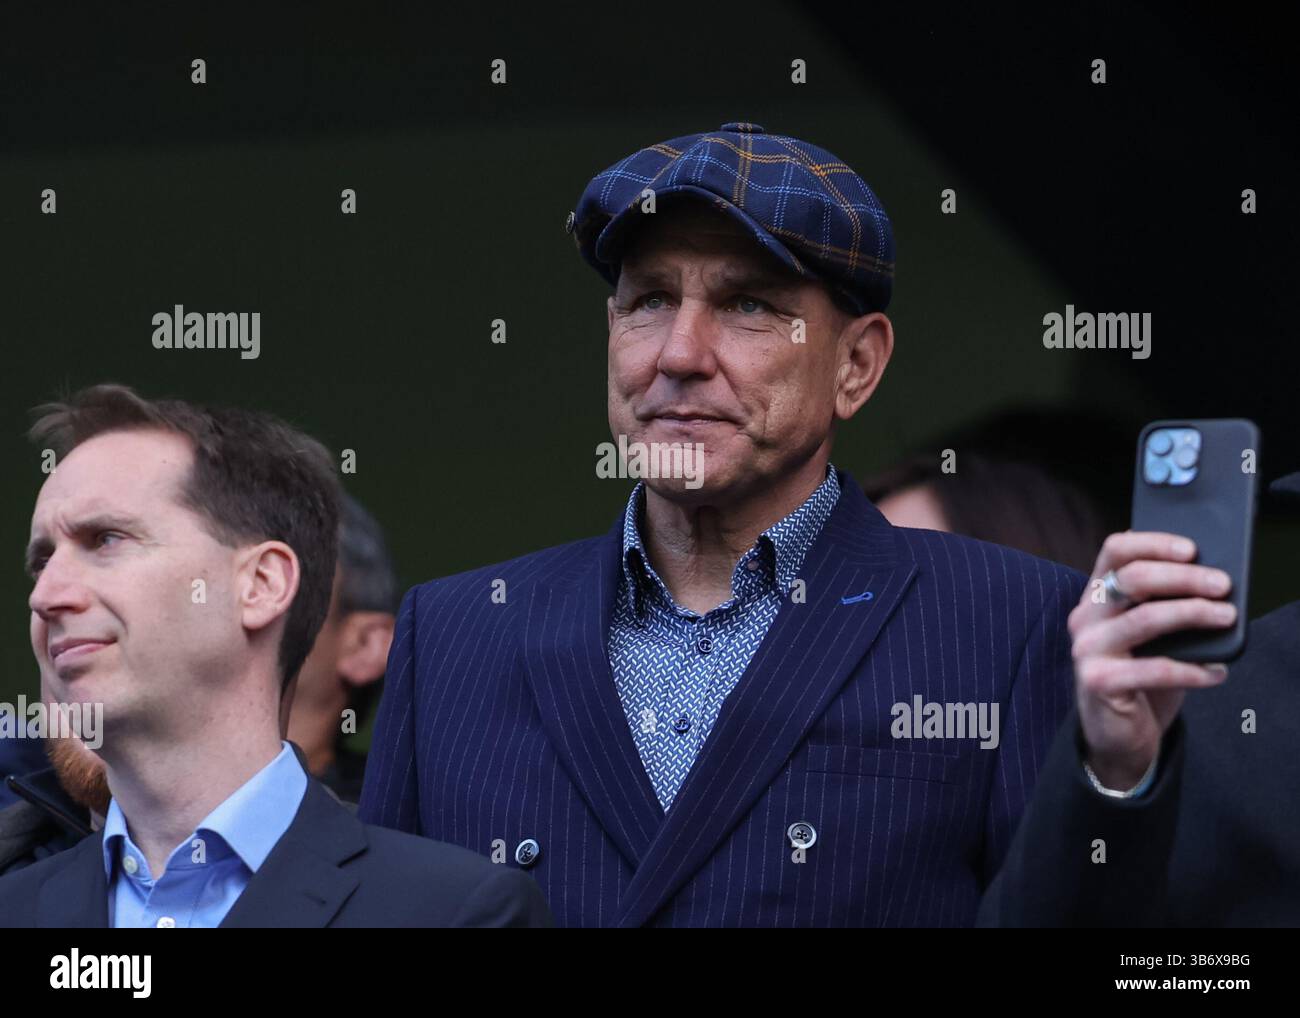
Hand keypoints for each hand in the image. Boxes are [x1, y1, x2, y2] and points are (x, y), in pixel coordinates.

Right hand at [1069, 532, 1234, 788]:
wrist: (1115, 734)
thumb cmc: (1139, 677)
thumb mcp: (1147, 635)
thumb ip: (1161, 604)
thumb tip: (1209, 580)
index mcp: (1095, 597)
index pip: (1115, 551)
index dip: (1153, 543)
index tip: (1193, 550)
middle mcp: (1085, 618)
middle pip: (1132, 578)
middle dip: (1184, 577)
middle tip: (1222, 585)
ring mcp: (1088, 650)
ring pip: (1145, 617)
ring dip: (1193, 613)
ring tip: (1226, 617)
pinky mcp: (1099, 682)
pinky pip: (1156, 669)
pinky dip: (1193, 670)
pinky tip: (1216, 672)